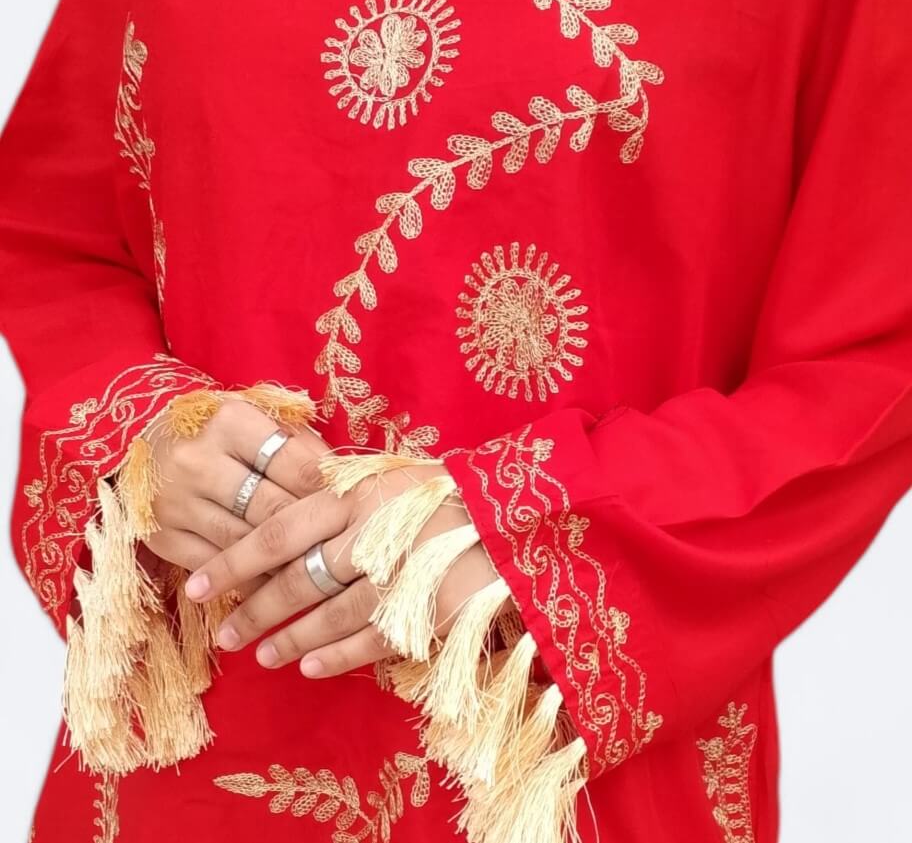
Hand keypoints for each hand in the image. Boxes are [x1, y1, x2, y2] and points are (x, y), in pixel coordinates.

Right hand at [141, 396, 329, 571]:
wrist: (140, 440)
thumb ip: (297, 444)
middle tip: (344, 551)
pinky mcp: (162, 537)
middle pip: (270, 508)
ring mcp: (176, 502)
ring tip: (318, 574)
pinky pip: (216, 566)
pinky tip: (275, 587)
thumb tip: (342, 479)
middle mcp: (198, 460)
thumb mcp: (255, 420)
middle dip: (311, 532)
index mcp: (229, 421)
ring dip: (284, 564)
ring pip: (244, 543)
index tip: (353, 509)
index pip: (292, 462)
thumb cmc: (218, 431)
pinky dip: (249, 581)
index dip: (326, 489)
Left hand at [183, 464, 496, 677]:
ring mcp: (396, 578)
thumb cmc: (448, 493)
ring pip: (326, 616)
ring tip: (263, 656)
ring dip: (289, 639)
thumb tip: (287, 503)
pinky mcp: (423, 613)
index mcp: (357, 494)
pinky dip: (335, 657)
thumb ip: (343, 489)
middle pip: (294, 580)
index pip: (276, 531)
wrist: (515, 523)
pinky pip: (367, 643)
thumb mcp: (393, 475)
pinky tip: (309, 667)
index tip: (197, 584)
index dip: (232, 561)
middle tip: (226, 633)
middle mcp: (369, 534)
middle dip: (254, 611)